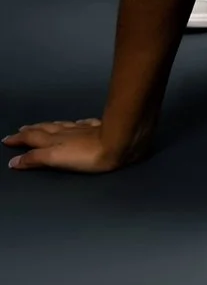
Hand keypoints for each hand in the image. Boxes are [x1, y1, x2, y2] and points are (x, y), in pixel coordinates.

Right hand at [4, 118, 132, 173]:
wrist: (119, 143)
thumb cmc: (87, 155)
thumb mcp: (55, 158)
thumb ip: (35, 159)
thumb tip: (15, 160)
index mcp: (55, 139)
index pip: (32, 137)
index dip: (19, 139)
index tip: (7, 139)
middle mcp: (66, 131)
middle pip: (45, 129)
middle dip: (31, 130)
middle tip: (20, 130)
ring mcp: (83, 129)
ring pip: (61, 125)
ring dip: (49, 126)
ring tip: (40, 126)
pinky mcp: (100, 128)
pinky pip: (83, 124)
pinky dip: (75, 124)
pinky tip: (78, 123)